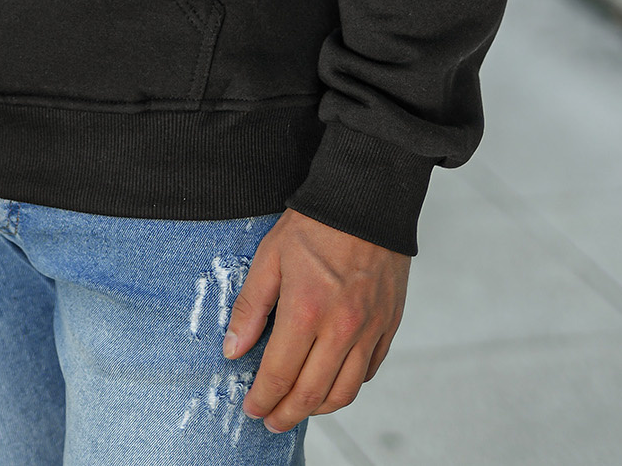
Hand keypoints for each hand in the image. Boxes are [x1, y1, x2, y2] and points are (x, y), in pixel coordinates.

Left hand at [225, 210, 409, 432]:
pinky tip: (332, 381)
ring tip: (299, 406)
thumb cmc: (313, 225)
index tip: (251, 408)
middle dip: (286, 414)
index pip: (279, 374)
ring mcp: (370, 329)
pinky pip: (369, 371)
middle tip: (271, 421)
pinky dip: (349, 385)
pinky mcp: (389, 324)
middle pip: (312, 393)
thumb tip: (232, 351)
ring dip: (318, 408)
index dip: (262, 398)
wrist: (365, 199)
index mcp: (306, 310)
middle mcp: (341, 328)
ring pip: (345, 391)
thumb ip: (250, 307)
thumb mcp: (269, 257)